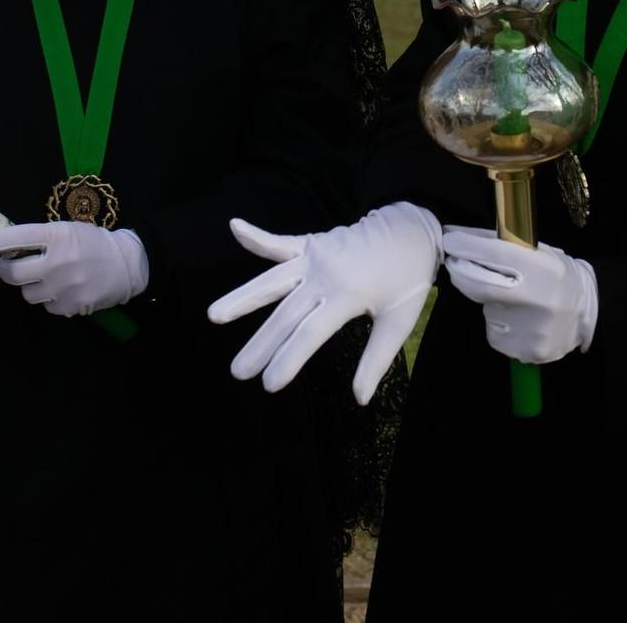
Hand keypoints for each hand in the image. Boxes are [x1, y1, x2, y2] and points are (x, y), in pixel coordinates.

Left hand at [0, 221, 149, 316]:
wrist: (127, 264)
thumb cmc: (92, 243)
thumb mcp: (68, 231)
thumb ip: (40, 239)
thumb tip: (6, 249)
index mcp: (58, 235)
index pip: (18, 237)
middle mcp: (59, 261)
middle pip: (12, 274)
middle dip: (6, 270)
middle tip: (12, 265)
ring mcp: (65, 286)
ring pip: (27, 293)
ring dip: (32, 286)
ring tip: (51, 277)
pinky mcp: (71, 306)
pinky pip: (46, 306)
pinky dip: (51, 299)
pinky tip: (66, 289)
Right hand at [207, 201, 440, 404]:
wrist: (413, 230)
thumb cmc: (407, 279)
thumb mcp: (400, 321)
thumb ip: (377, 359)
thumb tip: (359, 399)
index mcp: (348, 295)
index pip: (310, 333)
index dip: (288, 360)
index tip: (269, 385)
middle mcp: (326, 274)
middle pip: (286, 314)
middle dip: (261, 345)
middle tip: (237, 372)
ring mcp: (317, 256)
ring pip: (273, 279)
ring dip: (243, 297)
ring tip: (214, 314)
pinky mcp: (313, 243)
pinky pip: (281, 242)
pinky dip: (258, 236)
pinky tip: (234, 226)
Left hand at [441, 226, 598, 365]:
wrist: (591, 314)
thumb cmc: (560, 277)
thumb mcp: (541, 254)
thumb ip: (506, 247)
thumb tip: (463, 236)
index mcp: (545, 269)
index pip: (496, 254)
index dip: (467, 247)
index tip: (450, 240)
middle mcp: (539, 300)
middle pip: (480, 285)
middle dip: (461, 272)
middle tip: (456, 264)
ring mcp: (531, 331)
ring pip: (487, 310)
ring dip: (490, 302)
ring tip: (514, 300)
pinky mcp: (524, 352)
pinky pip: (495, 334)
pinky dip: (500, 324)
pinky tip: (519, 320)